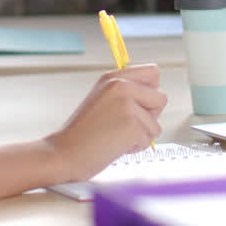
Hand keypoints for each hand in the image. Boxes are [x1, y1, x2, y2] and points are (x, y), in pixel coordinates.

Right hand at [45, 64, 166, 181]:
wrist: (65, 152)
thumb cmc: (83, 132)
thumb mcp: (103, 99)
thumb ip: (127, 92)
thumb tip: (156, 94)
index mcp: (113, 78)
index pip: (153, 72)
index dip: (151, 91)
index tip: (139, 104)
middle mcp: (121, 86)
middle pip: (161, 98)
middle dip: (150, 116)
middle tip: (125, 124)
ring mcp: (127, 105)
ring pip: (156, 123)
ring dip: (141, 135)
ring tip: (116, 136)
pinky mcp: (131, 125)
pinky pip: (148, 140)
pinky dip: (135, 147)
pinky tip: (115, 145)